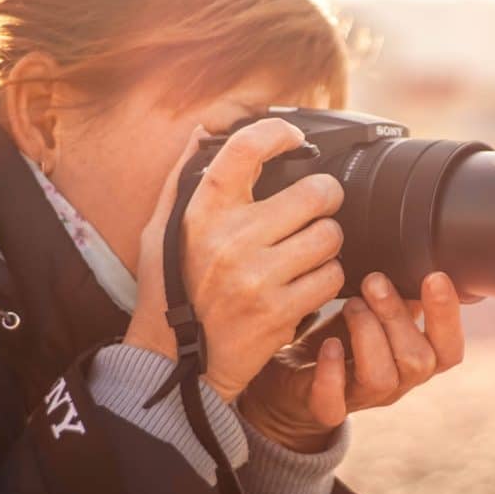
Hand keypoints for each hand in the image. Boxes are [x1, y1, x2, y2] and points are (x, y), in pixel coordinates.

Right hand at [124, 119, 345, 401]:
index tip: (295, 138)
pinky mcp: (280, 312)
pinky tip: (304, 284)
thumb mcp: (163, 230)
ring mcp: (258, 278)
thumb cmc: (173, 288)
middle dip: (325, 198)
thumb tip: (205, 131)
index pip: (247, 148)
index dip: (279, 132)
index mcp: (203, 212)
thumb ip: (184, 178)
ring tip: (305, 253)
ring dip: (326, 244)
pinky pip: (332, 279)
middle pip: (316, 192)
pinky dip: (325, 281)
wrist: (176, 362)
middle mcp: (231, 240)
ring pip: (331, 236)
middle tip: (315, 209)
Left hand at [238, 271, 466, 452]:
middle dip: (396, 315)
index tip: (435, 277)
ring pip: (382, 378)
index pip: (449, 349)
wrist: (295, 376)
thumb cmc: (342, 334)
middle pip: (419, 361)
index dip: (448, 317)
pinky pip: (333, 402)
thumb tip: (419, 253)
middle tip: (374, 281)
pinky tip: (327, 344)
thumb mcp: (375, 310)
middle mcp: (397, 383)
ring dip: (367, 333)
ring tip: (350, 304)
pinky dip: (331, 371)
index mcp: (416, 358)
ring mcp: (362, 399)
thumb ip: (399, 292)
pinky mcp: (325, 408)